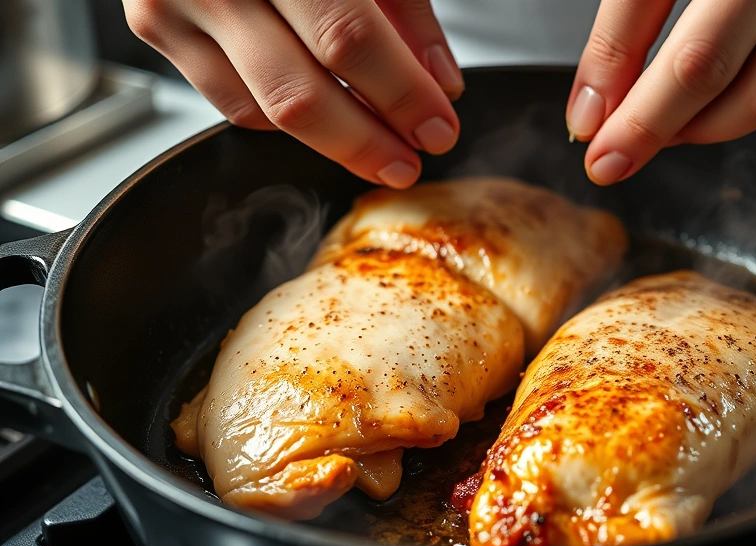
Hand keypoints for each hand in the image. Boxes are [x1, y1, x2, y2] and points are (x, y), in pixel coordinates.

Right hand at [123, 0, 464, 188]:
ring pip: (264, 109)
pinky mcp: (155, 25)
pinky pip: (232, 99)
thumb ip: (406, 7)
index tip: (438, 128)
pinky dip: (286, 114)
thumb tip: (438, 83)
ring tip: (379, 143)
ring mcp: (175, 2)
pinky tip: (326, 109)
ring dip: (331, 139)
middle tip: (409, 160)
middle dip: (366, 141)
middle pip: (298, 93)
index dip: (401, 94)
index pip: (348, 39)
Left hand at [566, 0, 755, 184]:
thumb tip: (596, 112)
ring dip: (705, 125)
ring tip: (662, 119)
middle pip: (731, 81)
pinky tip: (713, 97)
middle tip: (619, 152)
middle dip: (662, 128)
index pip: (695, 58)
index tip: (601, 154)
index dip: (641, 117)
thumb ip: (623, 27)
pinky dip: (750, 104)